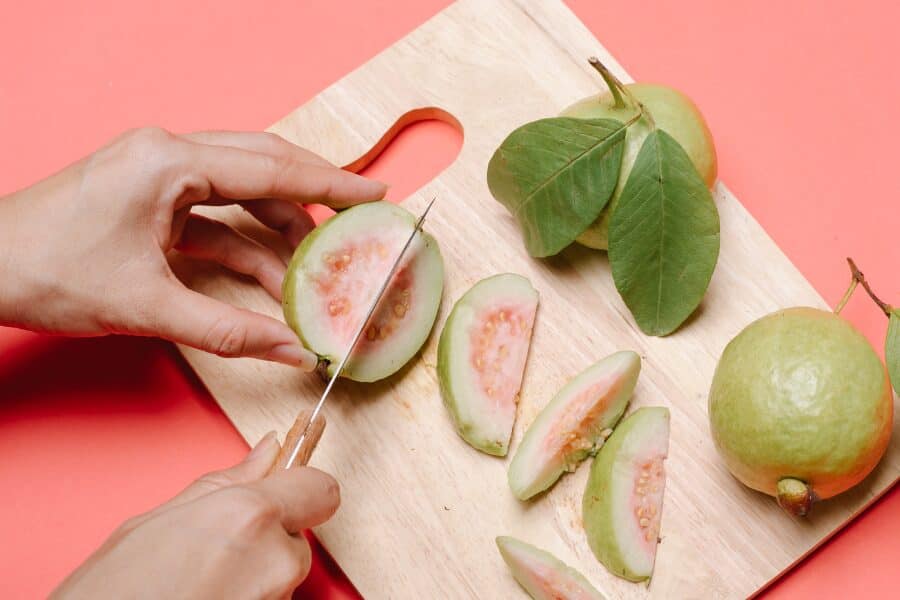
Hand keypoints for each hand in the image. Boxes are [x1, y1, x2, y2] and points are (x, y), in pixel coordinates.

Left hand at [0, 128, 385, 367]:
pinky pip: (213, 213)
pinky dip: (244, 241)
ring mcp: (157, 173)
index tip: (374, 191)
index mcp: (169, 163)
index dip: (329, 182)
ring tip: (317, 265)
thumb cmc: (48, 273)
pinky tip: (272, 274)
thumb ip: (230, 331)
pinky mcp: (150, 197)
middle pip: (262, 165)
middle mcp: (167, 154)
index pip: (270, 168)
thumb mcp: (149, 307)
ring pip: (241, 189)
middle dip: (313, 194)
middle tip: (359, 215)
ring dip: (278, 227)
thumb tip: (293, 351)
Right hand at [51, 433, 339, 598]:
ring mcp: (274, 599)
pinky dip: (246, 596)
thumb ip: (222, 484)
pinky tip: (204, 596)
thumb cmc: (107, 597)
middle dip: (266, 536)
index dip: (299, 486)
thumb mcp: (152, 523)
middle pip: (297, 536)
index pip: (320, 488)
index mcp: (247, 517)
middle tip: (213, 546)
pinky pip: (269, 599)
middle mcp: (274, 561)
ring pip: (282, 574)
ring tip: (198, 579)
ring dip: (253, 572)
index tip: (287, 484)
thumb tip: (267, 451)